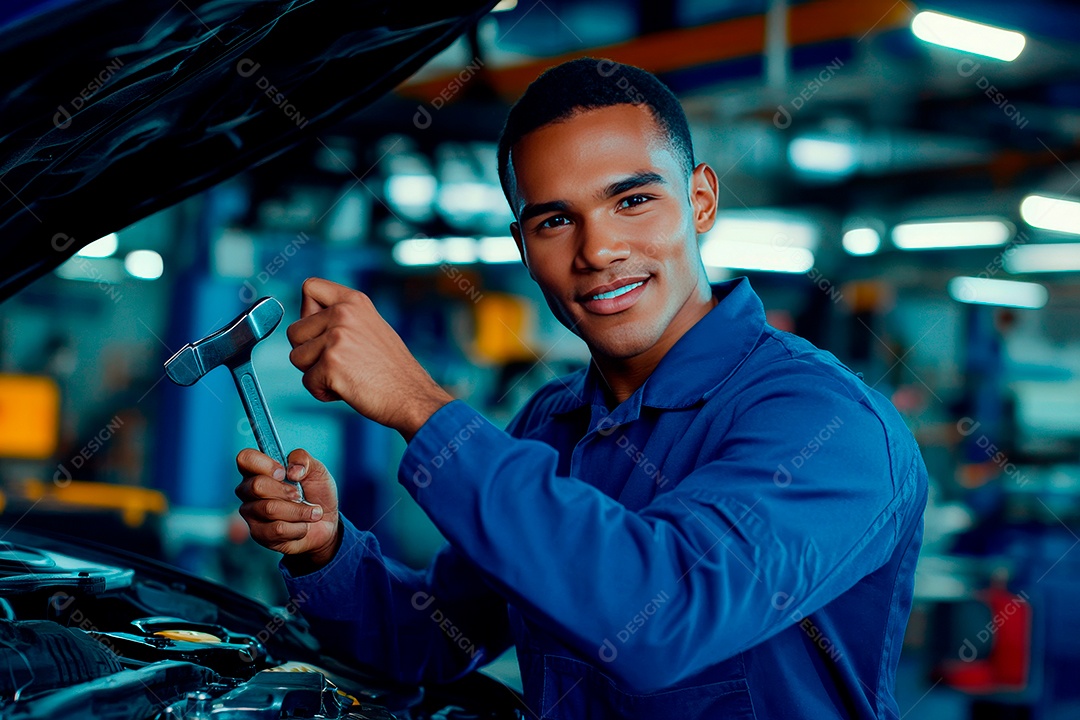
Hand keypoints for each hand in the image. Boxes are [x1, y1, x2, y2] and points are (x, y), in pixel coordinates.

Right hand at [235, 447, 341, 572]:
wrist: (326, 522)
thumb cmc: (315, 492)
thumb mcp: (316, 469)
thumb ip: (303, 459)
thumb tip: (292, 471)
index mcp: (258, 469)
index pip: (245, 459)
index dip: (265, 464)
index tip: (284, 473)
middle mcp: (248, 490)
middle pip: (257, 486)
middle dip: (287, 491)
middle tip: (300, 495)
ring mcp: (251, 513)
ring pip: (270, 509)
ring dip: (299, 510)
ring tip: (311, 512)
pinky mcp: (258, 534)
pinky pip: (278, 529)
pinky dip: (298, 527)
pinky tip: (302, 526)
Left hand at [286, 277, 452, 440]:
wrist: (411, 396)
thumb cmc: (391, 369)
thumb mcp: (370, 327)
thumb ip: (340, 318)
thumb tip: (305, 321)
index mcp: (354, 301)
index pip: (310, 287)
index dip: (307, 312)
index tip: (322, 332)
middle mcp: (344, 314)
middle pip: (295, 331)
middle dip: (309, 352)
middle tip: (340, 362)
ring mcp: (337, 337)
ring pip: (297, 358)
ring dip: (315, 373)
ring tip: (346, 375)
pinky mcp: (331, 363)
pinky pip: (307, 382)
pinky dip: (323, 392)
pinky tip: (347, 389)